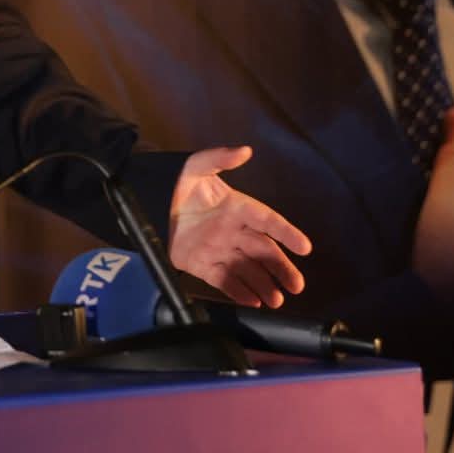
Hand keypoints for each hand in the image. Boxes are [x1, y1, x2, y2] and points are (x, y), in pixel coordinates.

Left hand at [168, 146, 312, 307]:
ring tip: (277, 300)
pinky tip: (255, 302)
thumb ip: (219, 158)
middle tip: (297, 286)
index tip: (305, 247)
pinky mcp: (203, 265)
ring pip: (248, 270)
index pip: (268, 221)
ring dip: (265, 285)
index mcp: (237, 208)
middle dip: (282, 269)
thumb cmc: (177, 183)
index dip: (287, 233)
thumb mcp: (196, 166)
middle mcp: (233, 232)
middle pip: (264, 252)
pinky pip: (225, 282)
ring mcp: (219, 250)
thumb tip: (244, 150)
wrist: (148, 202)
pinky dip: (240, 293)